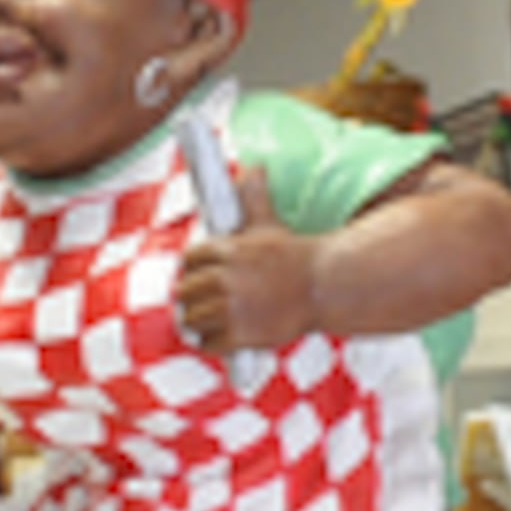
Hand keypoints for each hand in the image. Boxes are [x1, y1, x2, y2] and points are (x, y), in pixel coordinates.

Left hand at [175, 165, 313, 355]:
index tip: (208, 272)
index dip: (197, 267)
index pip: (189, 260)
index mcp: (226, 250)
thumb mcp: (269, 224)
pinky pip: (206, 343)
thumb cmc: (294, 256)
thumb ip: (252, 197)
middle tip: (214, 297)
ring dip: (202, 320)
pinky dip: (214, 342)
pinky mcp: (238, 334)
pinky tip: (230, 332)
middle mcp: (224, 278)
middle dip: (195, 294)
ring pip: (191, 318)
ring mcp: (230, 308)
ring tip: (222, 315)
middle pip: (183, 290)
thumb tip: (253, 167)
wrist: (326, 287)